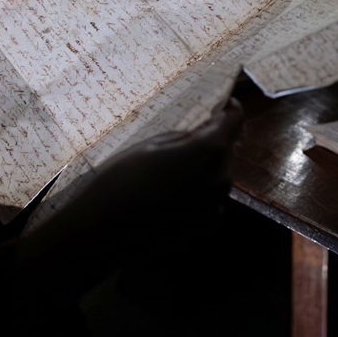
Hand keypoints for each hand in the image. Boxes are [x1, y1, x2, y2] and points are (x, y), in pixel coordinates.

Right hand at [12, 98, 244, 282]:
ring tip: (170, 170)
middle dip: (210, 142)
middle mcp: (220, 178)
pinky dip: (197, 192)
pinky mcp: (204, 227)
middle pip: (224, 150)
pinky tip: (169, 195)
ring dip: (203, 168)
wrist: (104, 231)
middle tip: (183, 141)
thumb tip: (200, 135)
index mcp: (208, 151)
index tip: (222, 104)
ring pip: (217, 176)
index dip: (229, 109)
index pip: (233, 122)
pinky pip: (208, 200)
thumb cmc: (122, 180)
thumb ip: (183, 137)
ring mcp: (214, 206)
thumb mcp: (150, 145)